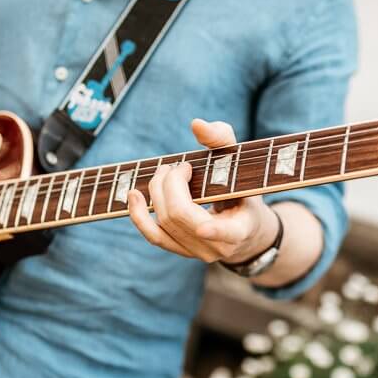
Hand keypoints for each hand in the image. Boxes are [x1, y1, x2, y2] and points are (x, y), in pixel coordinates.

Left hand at [128, 119, 278, 263]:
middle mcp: (218, 247)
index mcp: (241, 228)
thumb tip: (196, 124)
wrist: (244, 226)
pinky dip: (139, 215)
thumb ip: (222, 140)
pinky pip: (153, 236)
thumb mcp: (241, 163)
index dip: (215, 231)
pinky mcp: (180, 250)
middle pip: (182, 216)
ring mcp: (197, 252)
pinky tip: (133, 195)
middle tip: (178, 166)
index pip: (228, 233)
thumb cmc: (243, 187)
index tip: (202, 227)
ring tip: (164, 172)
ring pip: (165, 224)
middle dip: (172, 184)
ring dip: (157, 191)